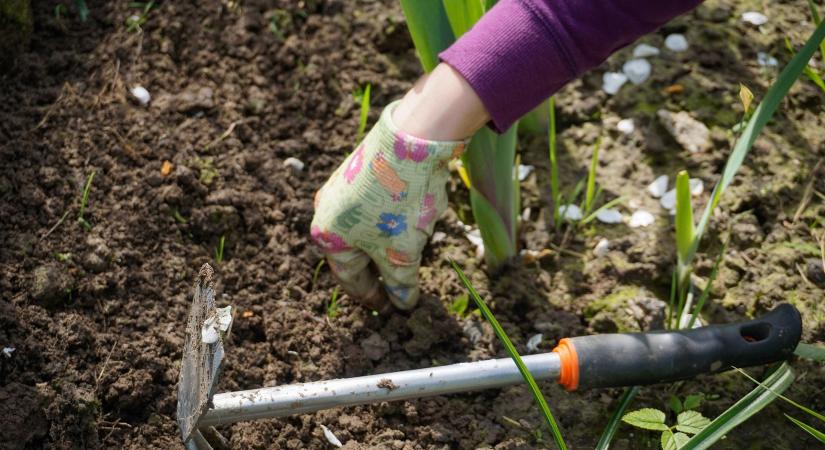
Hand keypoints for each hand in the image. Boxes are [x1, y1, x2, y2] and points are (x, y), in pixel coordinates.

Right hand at [310, 101, 466, 309]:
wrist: (412, 139)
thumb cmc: (399, 203)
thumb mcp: (402, 253)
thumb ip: (401, 283)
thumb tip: (403, 304)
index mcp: (328, 237)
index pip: (351, 280)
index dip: (374, 298)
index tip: (392, 310)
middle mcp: (327, 212)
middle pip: (357, 254)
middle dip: (381, 271)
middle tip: (401, 287)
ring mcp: (342, 189)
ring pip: (367, 230)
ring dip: (389, 245)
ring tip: (413, 252)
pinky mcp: (361, 171)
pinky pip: (375, 208)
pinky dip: (392, 222)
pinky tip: (414, 220)